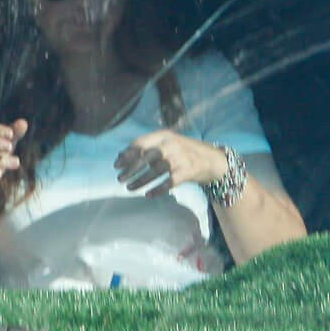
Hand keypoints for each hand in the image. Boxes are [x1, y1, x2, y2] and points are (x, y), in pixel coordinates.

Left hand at [114, 129, 230, 197]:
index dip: (126, 155)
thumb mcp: (167, 143)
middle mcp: (171, 145)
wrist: (212, 160)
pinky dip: (157, 190)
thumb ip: (147, 147)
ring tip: (129, 188)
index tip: (116, 166)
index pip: (140, 143)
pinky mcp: (186, 172)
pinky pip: (168, 183)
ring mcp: (179, 159)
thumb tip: (121, 155)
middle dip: (130, 169)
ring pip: (154, 171)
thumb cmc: (184, 151)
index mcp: (164, 136)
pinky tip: (148, 195)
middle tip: (120, 179)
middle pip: (145, 157)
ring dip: (140, 181)